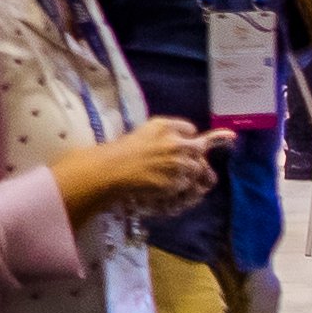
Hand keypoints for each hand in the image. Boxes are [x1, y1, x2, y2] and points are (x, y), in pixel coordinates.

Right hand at [57, 115, 219, 218]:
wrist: (112, 171)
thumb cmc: (123, 150)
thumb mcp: (146, 130)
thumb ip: (168, 130)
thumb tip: (190, 134)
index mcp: (165, 126)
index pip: (190, 129)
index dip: (187, 138)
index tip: (181, 144)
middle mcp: (176, 143)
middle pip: (199, 148)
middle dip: (194, 154)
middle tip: (181, 161)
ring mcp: (177, 164)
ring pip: (197, 169)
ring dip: (189, 172)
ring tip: (171, 175)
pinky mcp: (175, 182)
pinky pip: (187, 185)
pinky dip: (181, 186)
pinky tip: (166, 184)